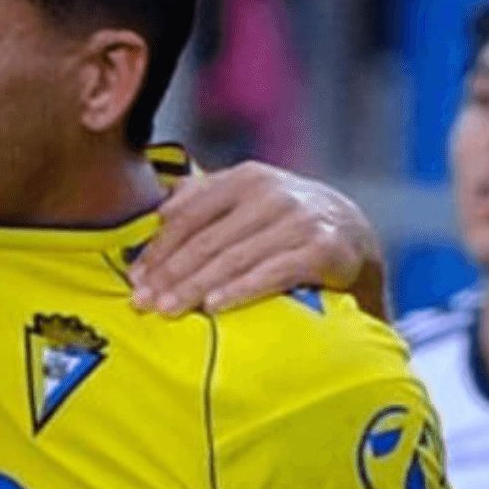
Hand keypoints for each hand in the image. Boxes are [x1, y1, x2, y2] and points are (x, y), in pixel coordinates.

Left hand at [130, 162, 381, 316]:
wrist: (353, 238)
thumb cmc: (283, 225)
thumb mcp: (246, 203)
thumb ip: (203, 202)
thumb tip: (155, 213)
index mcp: (245, 178)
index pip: (188, 216)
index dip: (158, 249)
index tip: (134, 279)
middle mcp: (272, 193)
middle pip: (207, 240)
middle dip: (170, 275)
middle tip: (142, 303)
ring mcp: (300, 219)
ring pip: (234, 258)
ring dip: (195, 287)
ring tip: (167, 310)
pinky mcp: (323, 248)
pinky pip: (273, 273)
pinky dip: (240, 290)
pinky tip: (213, 306)